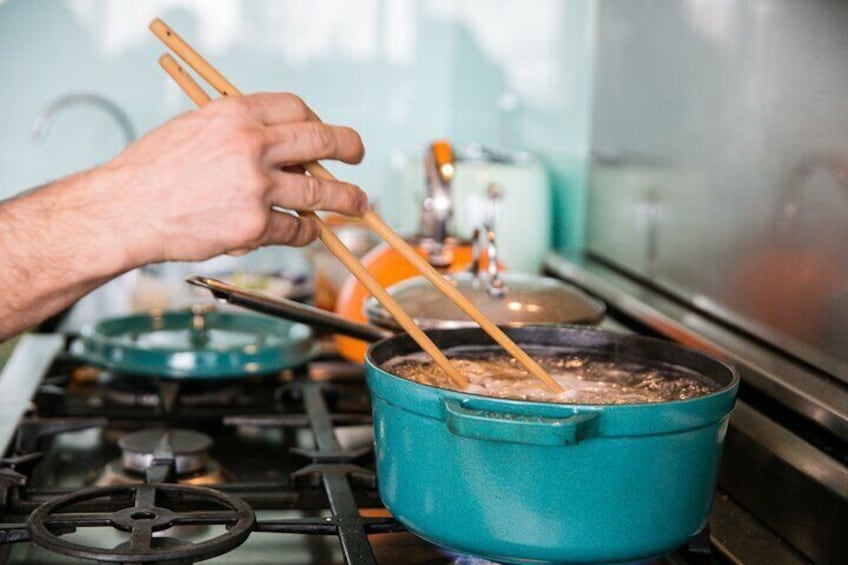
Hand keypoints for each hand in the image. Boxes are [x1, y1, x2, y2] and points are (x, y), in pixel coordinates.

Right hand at [100, 92, 366, 264]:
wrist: (125, 210)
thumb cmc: (154, 170)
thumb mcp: (195, 127)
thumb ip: (240, 130)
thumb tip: (285, 143)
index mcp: (236, 113)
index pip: (296, 108)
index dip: (316, 121)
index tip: (324, 135)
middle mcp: (251, 145)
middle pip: (322, 142)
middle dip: (350, 148)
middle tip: (359, 155)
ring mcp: (256, 186)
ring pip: (321, 192)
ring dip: (346, 199)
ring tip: (358, 204)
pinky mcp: (254, 225)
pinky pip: (297, 228)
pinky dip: (305, 232)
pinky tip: (306, 231)